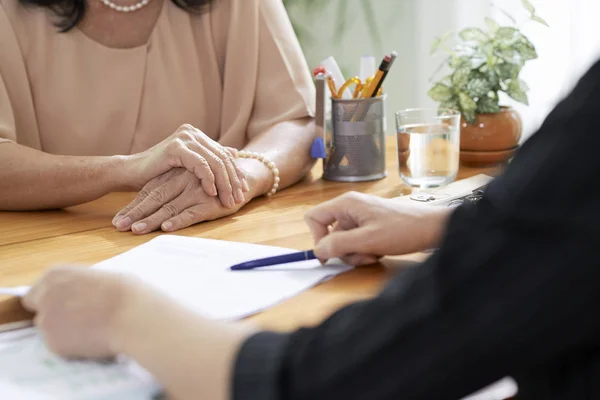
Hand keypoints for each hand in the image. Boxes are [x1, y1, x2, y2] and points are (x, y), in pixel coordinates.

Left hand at [22, 267, 137, 358]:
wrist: (132, 317)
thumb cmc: (125, 292)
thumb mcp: (99, 277)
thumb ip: (79, 286)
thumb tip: (79, 296)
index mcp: (54, 275)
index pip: (36, 292)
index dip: (53, 299)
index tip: (68, 304)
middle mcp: (44, 297)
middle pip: (39, 311)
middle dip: (54, 315)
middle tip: (78, 319)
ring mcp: (47, 322)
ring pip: (49, 330)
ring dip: (64, 331)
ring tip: (91, 329)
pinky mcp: (54, 344)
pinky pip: (60, 346)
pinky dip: (73, 346)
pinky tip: (93, 339)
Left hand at [113, 168, 248, 233]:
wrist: (243, 176)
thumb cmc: (210, 182)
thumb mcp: (187, 182)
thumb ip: (168, 189)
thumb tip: (144, 209)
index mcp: (173, 176)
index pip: (148, 192)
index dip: (132, 207)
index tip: (116, 222)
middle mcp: (182, 182)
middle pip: (154, 199)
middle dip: (135, 214)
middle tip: (118, 226)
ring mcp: (196, 192)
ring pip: (169, 207)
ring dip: (151, 220)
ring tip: (136, 230)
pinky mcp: (210, 203)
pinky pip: (192, 213)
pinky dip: (179, 220)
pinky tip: (167, 227)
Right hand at [128, 124, 248, 208]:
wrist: (132, 173)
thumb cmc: (159, 173)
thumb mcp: (189, 167)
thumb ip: (210, 158)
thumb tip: (235, 153)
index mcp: (197, 136)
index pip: (224, 155)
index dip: (235, 174)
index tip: (243, 191)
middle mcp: (193, 133)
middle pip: (222, 158)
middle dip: (232, 181)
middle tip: (238, 198)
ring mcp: (185, 138)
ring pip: (214, 162)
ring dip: (223, 183)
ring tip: (228, 200)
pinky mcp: (176, 147)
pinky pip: (200, 165)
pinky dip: (208, 180)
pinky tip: (212, 193)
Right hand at [304, 192, 451, 265]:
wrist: (433, 229)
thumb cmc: (403, 230)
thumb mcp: (368, 241)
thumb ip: (339, 244)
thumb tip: (318, 251)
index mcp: (346, 204)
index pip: (314, 217)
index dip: (316, 237)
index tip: (330, 253)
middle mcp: (351, 208)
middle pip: (330, 233)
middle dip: (344, 250)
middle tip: (363, 255)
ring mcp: (361, 217)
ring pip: (344, 241)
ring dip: (356, 253)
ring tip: (375, 254)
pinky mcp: (370, 225)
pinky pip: (357, 241)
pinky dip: (365, 250)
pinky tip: (379, 252)